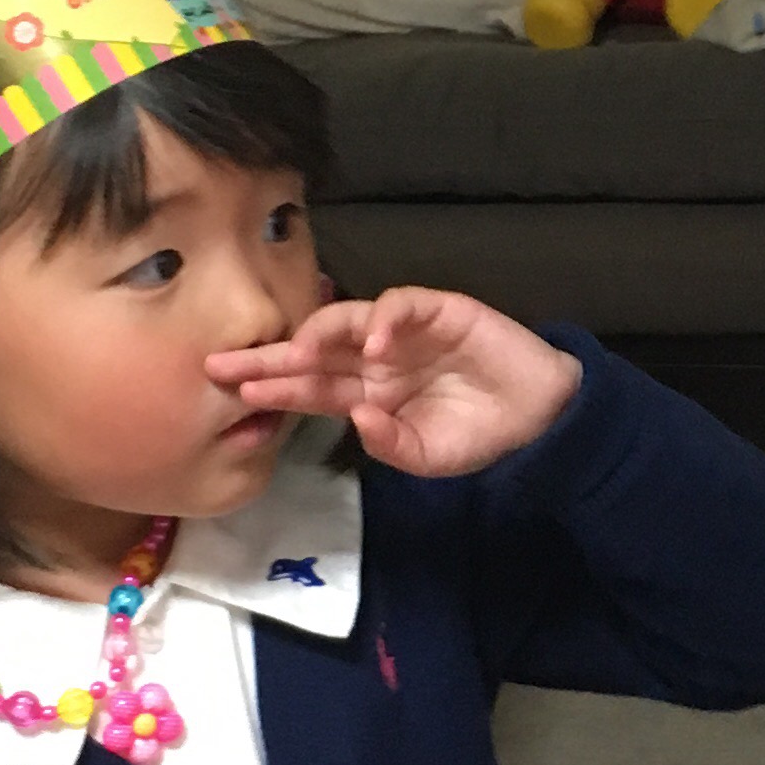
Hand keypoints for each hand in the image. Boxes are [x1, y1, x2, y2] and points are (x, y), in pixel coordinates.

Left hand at [205, 286, 583, 476]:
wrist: (540, 414)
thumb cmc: (480, 435)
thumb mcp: (429, 457)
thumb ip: (390, 444)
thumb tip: (357, 418)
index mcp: (367, 395)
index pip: (309, 389)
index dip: (273, 387)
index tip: (230, 390)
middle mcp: (374, 360)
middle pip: (312, 352)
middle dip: (270, 356)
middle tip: (224, 360)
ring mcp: (402, 333)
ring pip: (346, 322)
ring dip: (318, 335)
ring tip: (296, 353)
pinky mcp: (437, 310)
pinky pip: (401, 307)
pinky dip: (386, 320)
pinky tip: (376, 343)